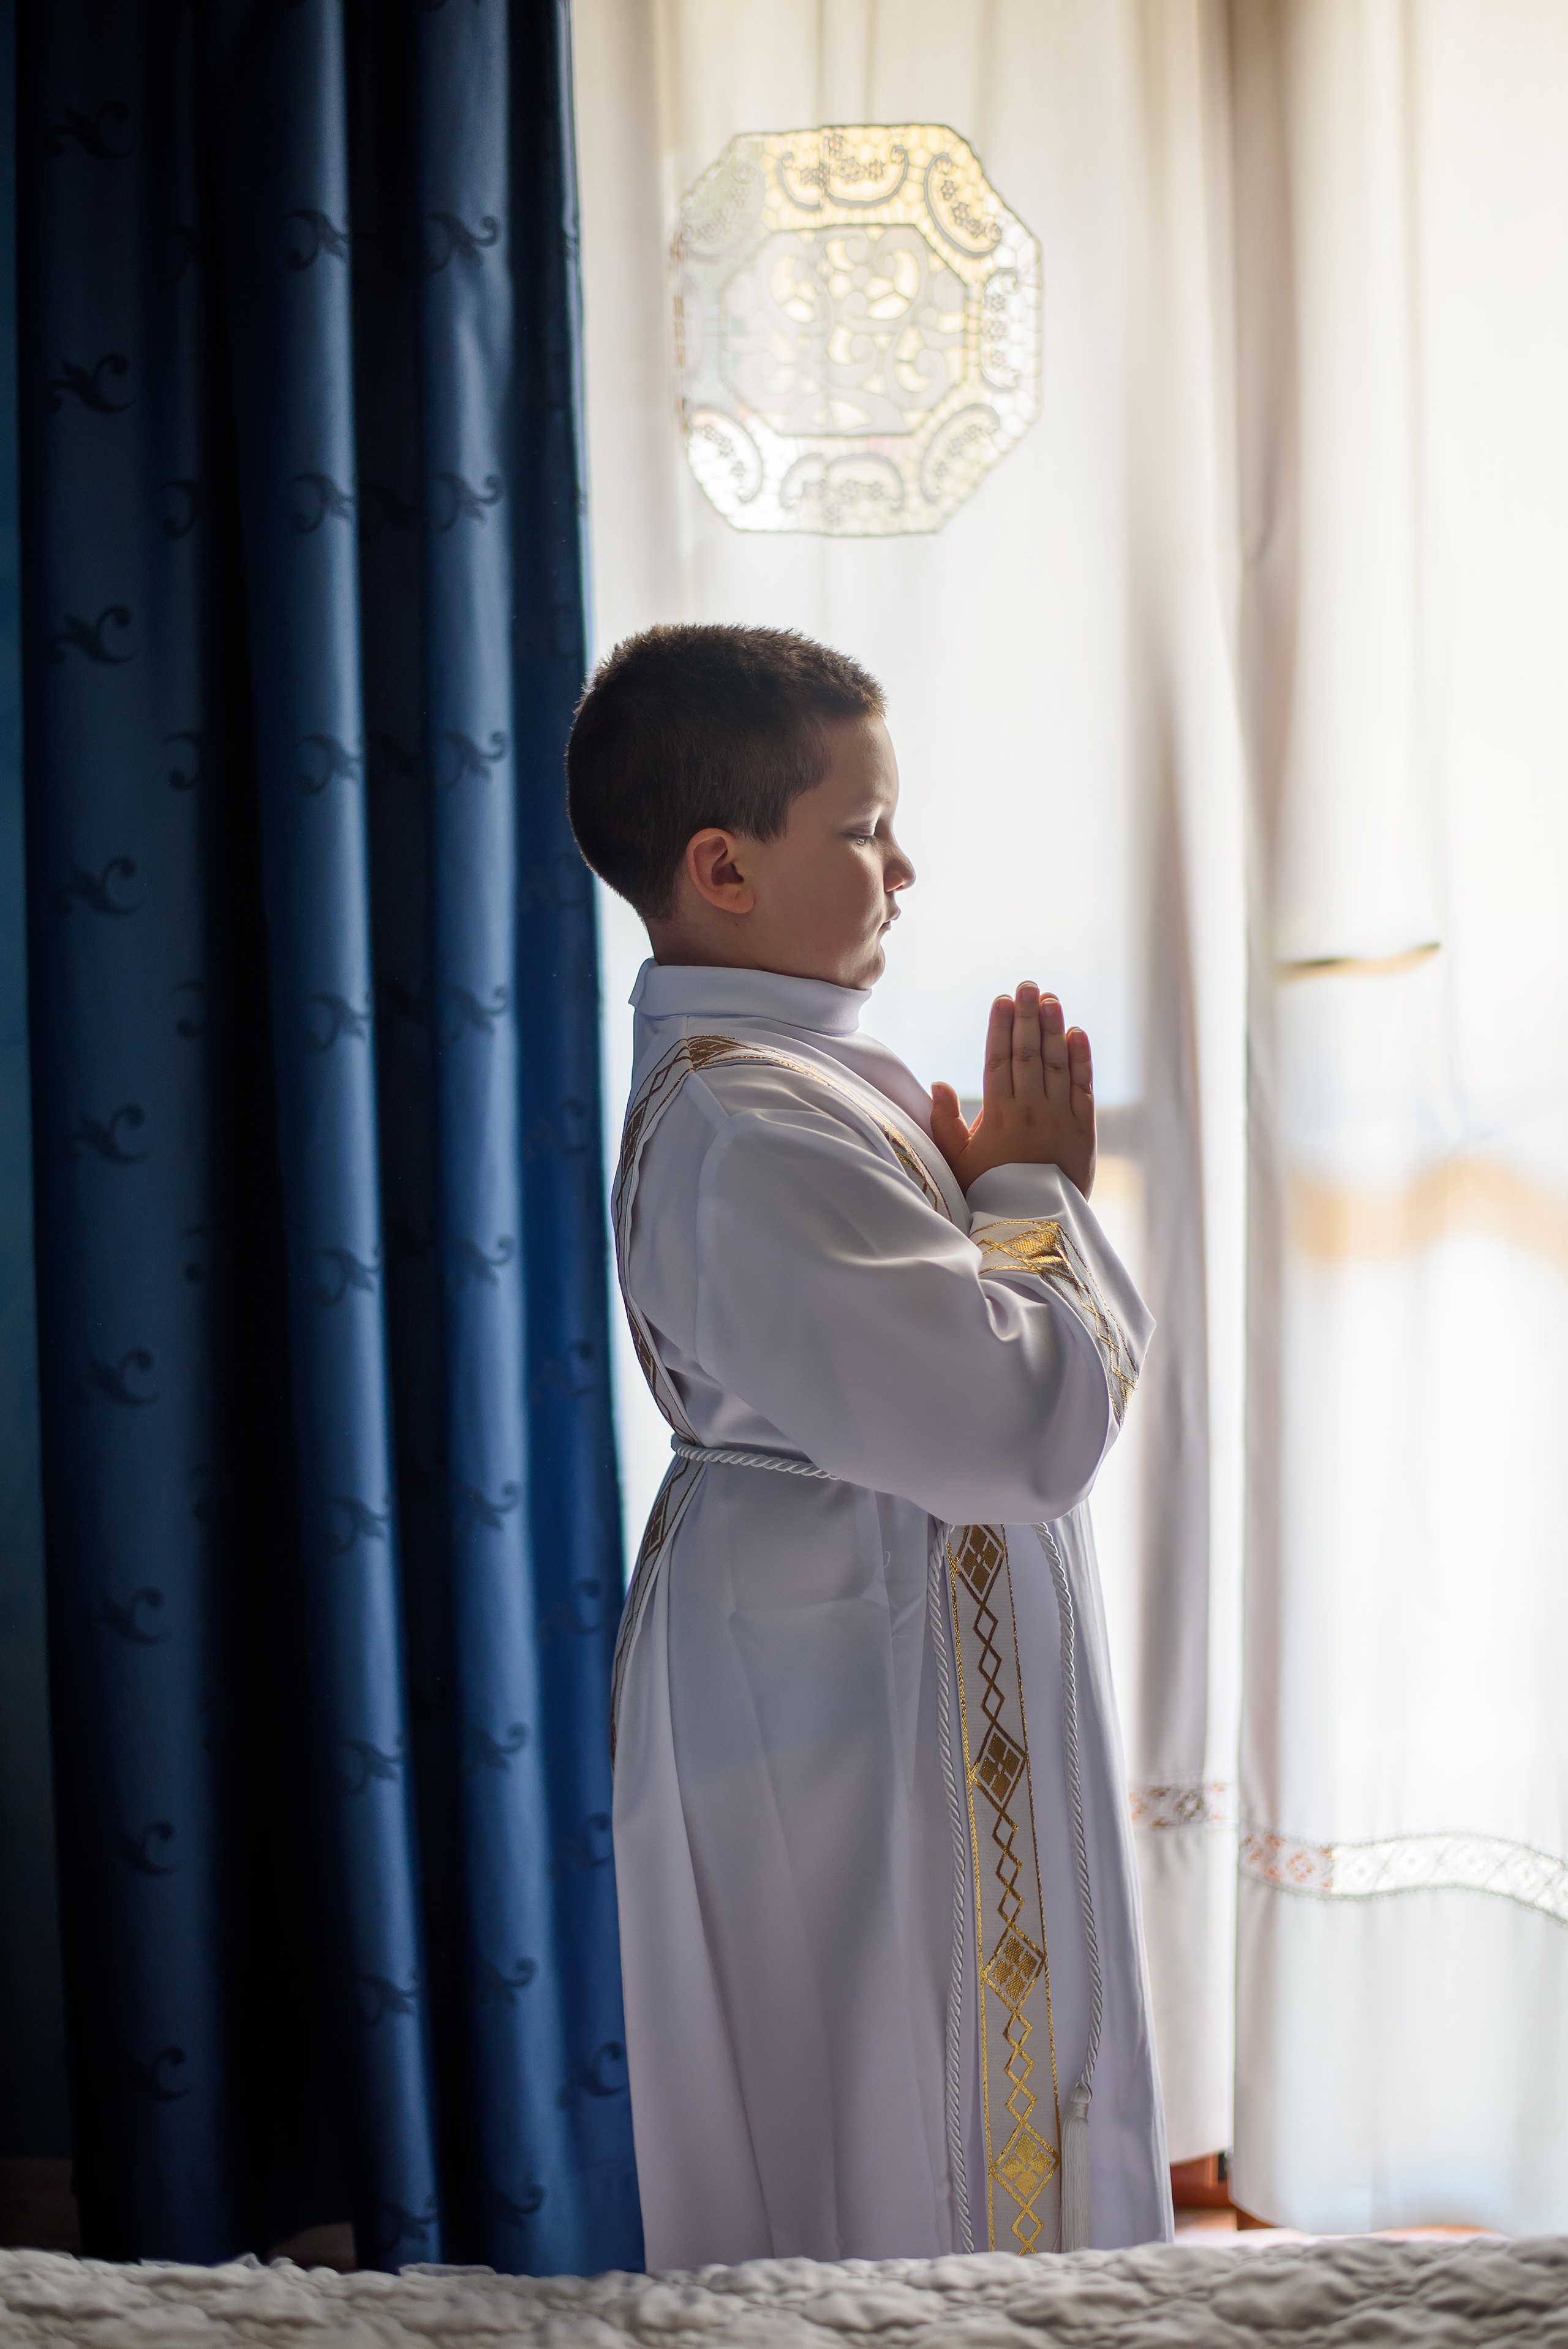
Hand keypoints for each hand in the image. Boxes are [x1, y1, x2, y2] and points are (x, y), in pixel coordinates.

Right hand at [930, 983, 1095, 1196]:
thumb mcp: (958, 1161)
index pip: (999, 1060)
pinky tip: (1077, 1034)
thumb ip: (945, 1122)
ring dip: (1054, 1029)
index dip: (1001, 1028)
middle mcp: (1030, 1111)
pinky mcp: (1083, 1130)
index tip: (1003, 1000)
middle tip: (1028, 986)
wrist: (1033, 1226)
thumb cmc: (989, 1192)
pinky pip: (1083, 1087)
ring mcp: (1059, 1118)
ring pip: (1056, 1064)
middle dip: (1028, 1017)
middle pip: (1028, 1054)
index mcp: (998, 1116)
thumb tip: (939, 1083)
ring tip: (1051, 999)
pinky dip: (1082, 1060)